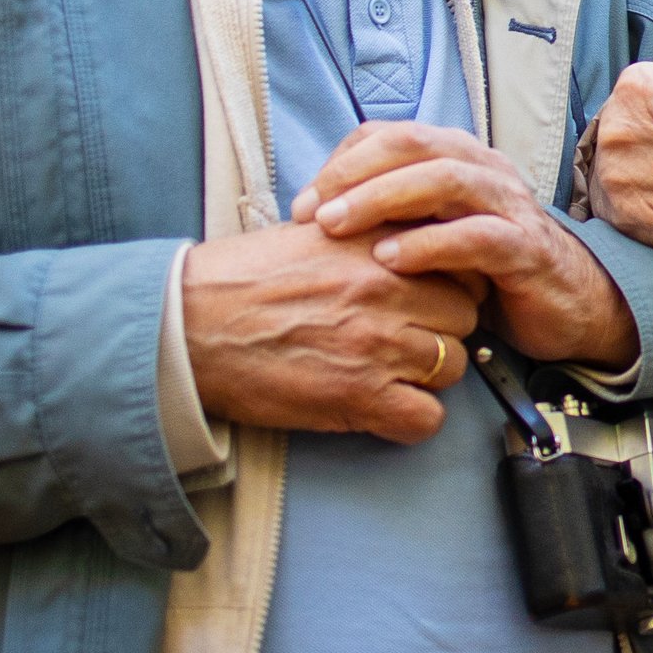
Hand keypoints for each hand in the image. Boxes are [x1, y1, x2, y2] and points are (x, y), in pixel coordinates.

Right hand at [180, 221, 481, 442]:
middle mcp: (387, 287)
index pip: (458, 261)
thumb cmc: (238, 280)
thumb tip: (406, 243)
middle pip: (464, 315)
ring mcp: (379, 344)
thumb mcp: (312, 232)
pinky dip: (411, 420)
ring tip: (388, 373)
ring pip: (452, 366)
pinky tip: (380, 408)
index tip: (427, 296)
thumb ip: (367, 235)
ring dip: (427, 374)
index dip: (447, 282)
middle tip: (406, 338)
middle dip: (442, 328)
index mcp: (375, 241)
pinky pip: (426, 419)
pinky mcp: (360, 396)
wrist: (187, 324)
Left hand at [292, 121, 639, 368]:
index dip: (341, 162)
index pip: (391, 136)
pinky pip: (477, 235)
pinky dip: (429, 244)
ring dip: (382, 198)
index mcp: (458, 157)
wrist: (564, 305)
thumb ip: (391, 215)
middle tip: (309, 212)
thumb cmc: (484, 269)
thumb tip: (316, 216)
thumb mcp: (432, 232)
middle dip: (353, 173)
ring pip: (444, 179)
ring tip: (336, 227)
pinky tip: (389, 260)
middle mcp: (484, 169)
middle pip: (413, 144)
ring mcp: (508, 204)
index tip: (300, 205)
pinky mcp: (525, 247)